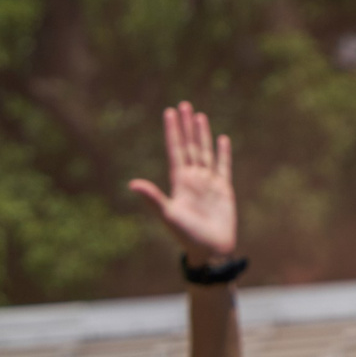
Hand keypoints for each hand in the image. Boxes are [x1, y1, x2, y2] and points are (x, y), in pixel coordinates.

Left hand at [126, 102, 236, 264]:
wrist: (211, 251)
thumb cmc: (188, 236)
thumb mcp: (169, 216)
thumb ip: (153, 198)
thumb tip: (132, 183)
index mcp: (179, 182)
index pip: (175, 150)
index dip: (172, 132)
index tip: (169, 112)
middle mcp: (193, 179)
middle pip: (189, 146)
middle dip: (186, 126)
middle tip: (184, 105)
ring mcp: (209, 183)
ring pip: (205, 152)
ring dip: (202, 135)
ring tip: (200, 116)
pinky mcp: (224, 190)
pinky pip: (224, 167)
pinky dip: (223, 153)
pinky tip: (222, 139)